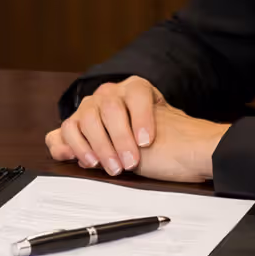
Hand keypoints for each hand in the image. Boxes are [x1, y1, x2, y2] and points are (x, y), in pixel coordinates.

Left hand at [44, 76, 228, 182]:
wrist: (193, 152)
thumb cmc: (158, 157)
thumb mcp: (114, 159)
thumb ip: (89, 152)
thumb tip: (61, 150)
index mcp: (91, 121)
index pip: (65, 130)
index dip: (71, 147)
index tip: (88, 164)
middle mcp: (100, 102)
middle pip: (80, 120)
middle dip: (98, 148)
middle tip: (116, 168)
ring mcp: (118, 92)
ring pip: (101, 111)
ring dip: (116, 140)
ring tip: (132, 159)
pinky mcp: (139, 87)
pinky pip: (129, 103)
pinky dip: (138, 123)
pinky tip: (146, 139)